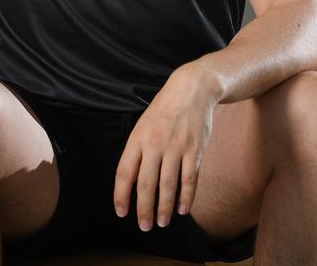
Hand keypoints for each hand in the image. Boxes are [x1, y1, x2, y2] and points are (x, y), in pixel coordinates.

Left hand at [113, 63, 218, 230]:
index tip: (121, 212)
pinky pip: (190, 179)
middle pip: (146, 184)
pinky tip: (181, 210)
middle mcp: (155, 144)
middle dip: (143, 209)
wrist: (191, 90)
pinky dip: (186, 197)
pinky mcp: (195, 151)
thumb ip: (137, 150)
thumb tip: (132, 180)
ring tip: (161, 222)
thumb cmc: (163, 110)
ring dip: (164, 208)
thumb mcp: (142, 124)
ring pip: (168, 186)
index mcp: (137, 138)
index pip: (125, 172)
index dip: (121, 195)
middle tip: (143, 226)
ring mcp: (176, 148)